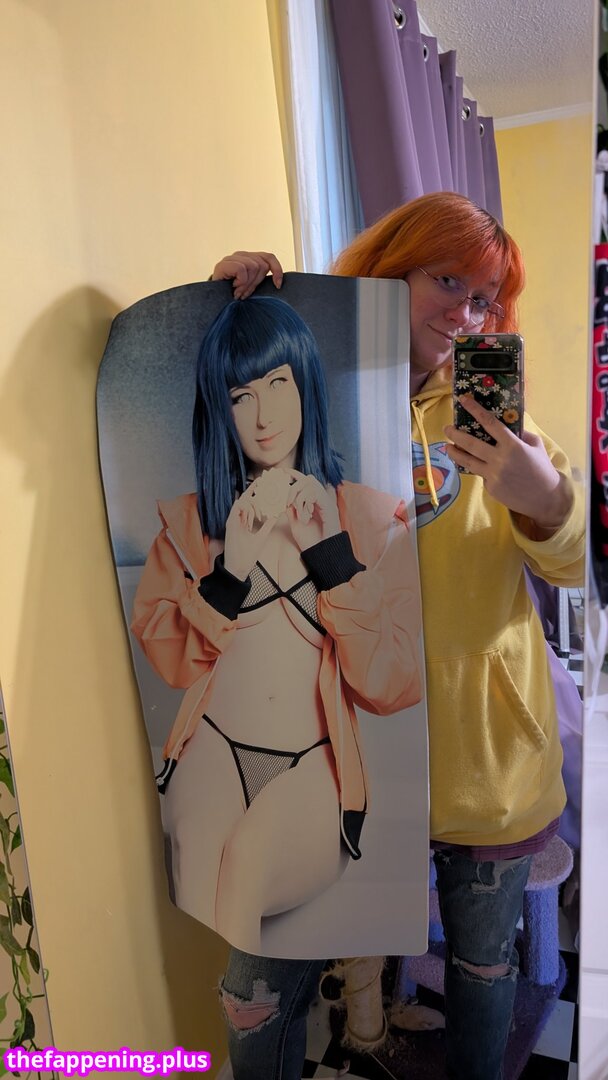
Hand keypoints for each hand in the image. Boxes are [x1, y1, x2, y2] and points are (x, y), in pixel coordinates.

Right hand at [211, 251, 283, 299]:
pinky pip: (242, 269)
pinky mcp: (224, 264)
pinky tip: (233, 288)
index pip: (269, 257)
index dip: (277, 270)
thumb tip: (278, 283)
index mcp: (250, 258)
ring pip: (254, 267)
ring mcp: (232, 258)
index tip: (277, 285)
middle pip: (262, 265)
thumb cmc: (232, 294)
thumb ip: (260, 279)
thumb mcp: (251, 287)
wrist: (213, 299)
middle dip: (256, 283)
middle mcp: (242, 255)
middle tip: (245, 293)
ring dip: (247, 285)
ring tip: (238, 292)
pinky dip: (240, 282)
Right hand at [223, 490, 277, 579]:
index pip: (249, 500)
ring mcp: (232, 520)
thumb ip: (267, 525)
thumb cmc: (248, 554)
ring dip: (253, 504)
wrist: (239, 567)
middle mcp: (237, 517)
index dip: (255, 490)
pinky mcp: (229, 524)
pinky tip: (253, 517)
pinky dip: (247, 509)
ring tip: (260, 516)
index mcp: (243, 519)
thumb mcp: (261, 536)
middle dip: (254, 488)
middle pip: (244, 497)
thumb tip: (276, 515)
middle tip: (263, 481)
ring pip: (241, 500)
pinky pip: (237, 507)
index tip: (264, 482)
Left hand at [285, 471, 340, 550]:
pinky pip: (315, 494)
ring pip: (311, 484)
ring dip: (300, 497)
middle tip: (288, 503)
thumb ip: (291, 510)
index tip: (284, 471)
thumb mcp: (295, 524)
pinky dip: (306, 502)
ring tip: (300, 513)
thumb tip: (285, 499)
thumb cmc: (310, 541)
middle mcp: (322, 499)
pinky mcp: (329, 506)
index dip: (295, 474)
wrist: (321, 553)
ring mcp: (327, 502)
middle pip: (308, 479)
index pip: (306, 482)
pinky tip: (307, 515)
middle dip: (294, 488)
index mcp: (314, 502)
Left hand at [444, 395, 572, 533]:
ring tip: (447, 447)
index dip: (475, 410)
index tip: (463, 400)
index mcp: (513, 445)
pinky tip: (480, 466)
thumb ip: (520, 434)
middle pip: (470, 444)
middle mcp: (499, 459)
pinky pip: (481, 474)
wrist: (545, 498)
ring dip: (455, 453)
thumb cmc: (542, 468)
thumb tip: (506, 424)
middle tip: (447, 428)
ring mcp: (493, 475)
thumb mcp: (535, 445)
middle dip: (455, 434)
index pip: (490, 423)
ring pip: (467, 461)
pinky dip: (479, 468)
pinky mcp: (490, 487)